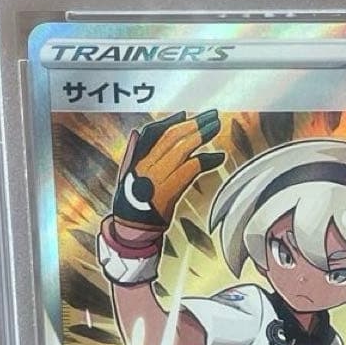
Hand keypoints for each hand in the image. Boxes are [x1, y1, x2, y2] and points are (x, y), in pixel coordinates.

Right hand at [112, 110, 223, 229]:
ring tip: (216, 127)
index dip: (170, 122)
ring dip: (202, 135)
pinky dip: (207, 160)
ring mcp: (157, 177)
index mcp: (135, 159)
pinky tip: (219, 157)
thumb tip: (137, 131)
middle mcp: (146, 165)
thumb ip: (132, 153)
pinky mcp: (169, 191)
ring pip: (182, 149)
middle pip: (172, 137)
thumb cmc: (131, 203)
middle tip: (211, 115)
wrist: (132, 230)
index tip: (184, 114)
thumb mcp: (126, 176)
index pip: (153, 132)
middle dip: (193, 124)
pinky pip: (191, 168)